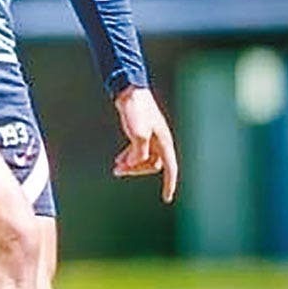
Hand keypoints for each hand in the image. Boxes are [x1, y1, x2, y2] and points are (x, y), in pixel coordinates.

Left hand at [111, 86, 179, 202]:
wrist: (128, 90)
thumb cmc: (136, 110)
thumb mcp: (138, 135)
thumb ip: (139, 153)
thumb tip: (136, 163)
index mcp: (164, 141)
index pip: (170, 168)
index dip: (170, 184)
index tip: (167, 198)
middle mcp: (160, 140)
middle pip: (152, 165)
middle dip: (137, 170)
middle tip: (119, 171)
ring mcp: (151, 136)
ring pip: (144, 158)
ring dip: (131, 165)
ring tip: (116, 168)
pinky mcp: (141, 132)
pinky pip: (138, 151)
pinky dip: (129, 157)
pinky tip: (118, 161)